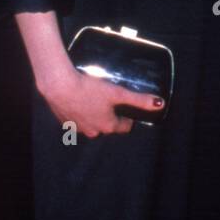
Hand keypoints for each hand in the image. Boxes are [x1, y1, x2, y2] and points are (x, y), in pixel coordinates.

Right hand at [38, 68, 162, 138]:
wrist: (59, 87)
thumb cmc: (90, 89)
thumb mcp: (118, 93)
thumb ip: (139, 99)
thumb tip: (160, 104)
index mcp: (107, 126)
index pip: (124, 128)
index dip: (127, 118)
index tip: (126, 108)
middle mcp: (93, 132)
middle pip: (107, 126)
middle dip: (110, 115)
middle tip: (110, 100)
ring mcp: (77, 129)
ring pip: (91, 123)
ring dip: (94, 114)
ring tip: (94, 98)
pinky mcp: (64, 122)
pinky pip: (77, 120)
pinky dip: (80, 112)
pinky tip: (79, 100)